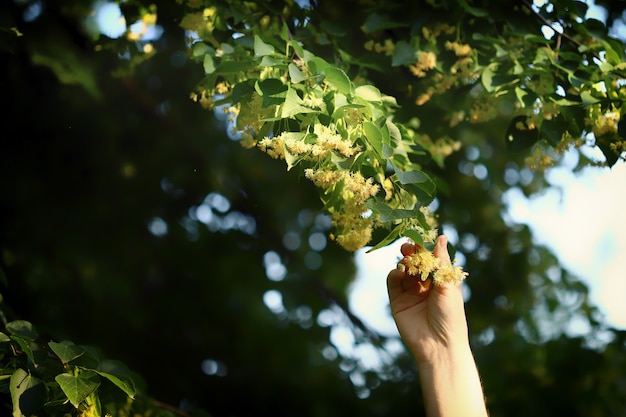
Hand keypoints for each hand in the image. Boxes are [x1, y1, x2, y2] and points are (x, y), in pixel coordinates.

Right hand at [386, 235, 469, 364]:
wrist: (439, 345)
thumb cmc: (451, 315)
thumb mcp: (448, 284)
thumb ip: (441, 260)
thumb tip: (442, 236)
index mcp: (441, 281)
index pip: (430, 259)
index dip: (424, 248)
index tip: (420, 239)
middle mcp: (425, 285)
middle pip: (415, 263)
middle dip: (411, 253)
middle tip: (407, 247)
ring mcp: (410, 293)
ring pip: (403, 270)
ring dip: (403, 263)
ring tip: (406, 262)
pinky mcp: (397, 301)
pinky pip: (393, 282)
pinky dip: (395, 274)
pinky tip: (400, 273)